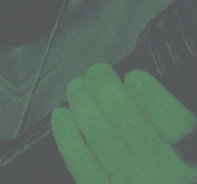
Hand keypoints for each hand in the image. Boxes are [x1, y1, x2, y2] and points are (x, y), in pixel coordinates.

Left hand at [51, 64, 196, 182]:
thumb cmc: (172, 165)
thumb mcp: (186, 142)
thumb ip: (167, 115)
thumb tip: (133, 84)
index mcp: (191, 156)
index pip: (174, 123)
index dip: (150, 94)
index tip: (134, 75)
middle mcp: (165, 177)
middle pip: (131, 126)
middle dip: (107, 89)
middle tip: (97, 71)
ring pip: (103, 140)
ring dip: (83, 104)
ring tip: (76, 84)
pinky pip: (81, 166)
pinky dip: (67, 136)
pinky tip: (61, 114)